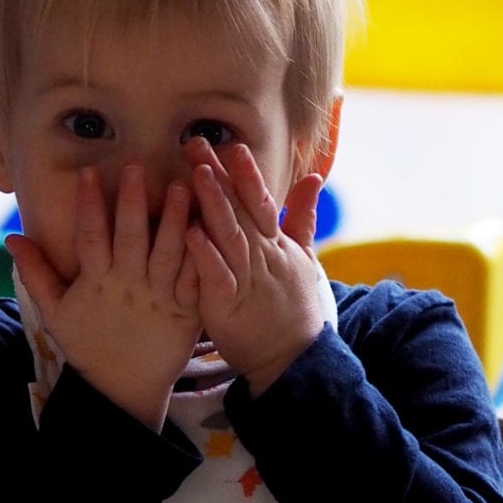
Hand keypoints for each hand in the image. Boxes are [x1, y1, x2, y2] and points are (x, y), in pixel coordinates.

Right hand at [7, 165, 200, 430]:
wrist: (124, 389)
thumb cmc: (89, 346)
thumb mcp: (56, 313)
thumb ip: (36, 274)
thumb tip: (10, 238)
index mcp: (96, 283)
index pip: (89, 237)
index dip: (88, 206)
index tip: (89, 173)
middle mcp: (128, 286)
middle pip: (130, 238)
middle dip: (133, 201)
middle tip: (137, 166)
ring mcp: (159, 298)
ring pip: (168, 253)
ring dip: (175, 219)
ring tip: (183, 186)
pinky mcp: (186, 311)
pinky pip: (195, 278)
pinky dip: (203, 253)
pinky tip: (210, 225)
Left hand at [184, 140, 324, 396]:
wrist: (293, 358)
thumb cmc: (292, 308)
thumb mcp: (303, 259)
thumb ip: (302, 216)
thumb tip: (313, 176)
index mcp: (275, 245)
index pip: (260, 201)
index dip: (247, 173)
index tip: (231, 144)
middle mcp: (262, 256)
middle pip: (239, 210)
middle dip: (219, 176)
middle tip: (196, 143)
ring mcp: (246, 280)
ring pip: (229, 236)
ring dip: (213, 204)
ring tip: (196, 175)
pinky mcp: (228, 306)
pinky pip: (216, 276)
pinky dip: (204, 255)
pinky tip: (189, 232)